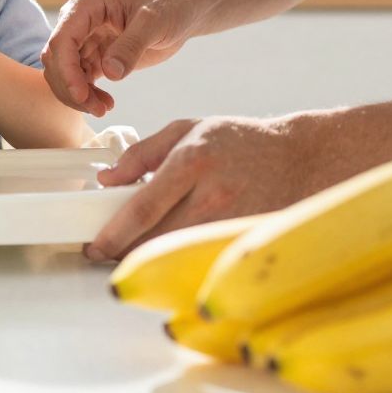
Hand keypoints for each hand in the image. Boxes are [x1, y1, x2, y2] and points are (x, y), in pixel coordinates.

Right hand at [41, 0, 200, 115]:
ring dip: (77, 94)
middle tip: (97, 109)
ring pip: (64, 72)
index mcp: (87, 3)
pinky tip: (106, 103)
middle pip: (57, 59)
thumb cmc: (168, 4)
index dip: (66, 69)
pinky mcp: (95, 55)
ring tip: (103, 109)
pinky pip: (80, 78)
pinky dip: (87, 94)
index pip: (63, 38)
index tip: (81, 95)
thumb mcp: (154, 22)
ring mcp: (86, 38)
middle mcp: (79, 20)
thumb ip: (131, 45)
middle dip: (71, 86)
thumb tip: (110, 73)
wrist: (181, 8)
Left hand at [84, 116, 312, 261]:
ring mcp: (231, 221)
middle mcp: (213, 195)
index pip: (144, 208)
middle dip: (123, 251)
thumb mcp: (185, 130)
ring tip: (130, 252)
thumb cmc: (238, 141)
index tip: (94, 246)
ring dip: (147, 259)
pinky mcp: (242, 239)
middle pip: (157, 238)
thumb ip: (142, 154)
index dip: (114, 233)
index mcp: (193, 162)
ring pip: (177, 254)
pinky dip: (178, 262)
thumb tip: (109, 180)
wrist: (297, 159)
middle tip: (104, 251)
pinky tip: (167, 256)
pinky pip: (200, 259)